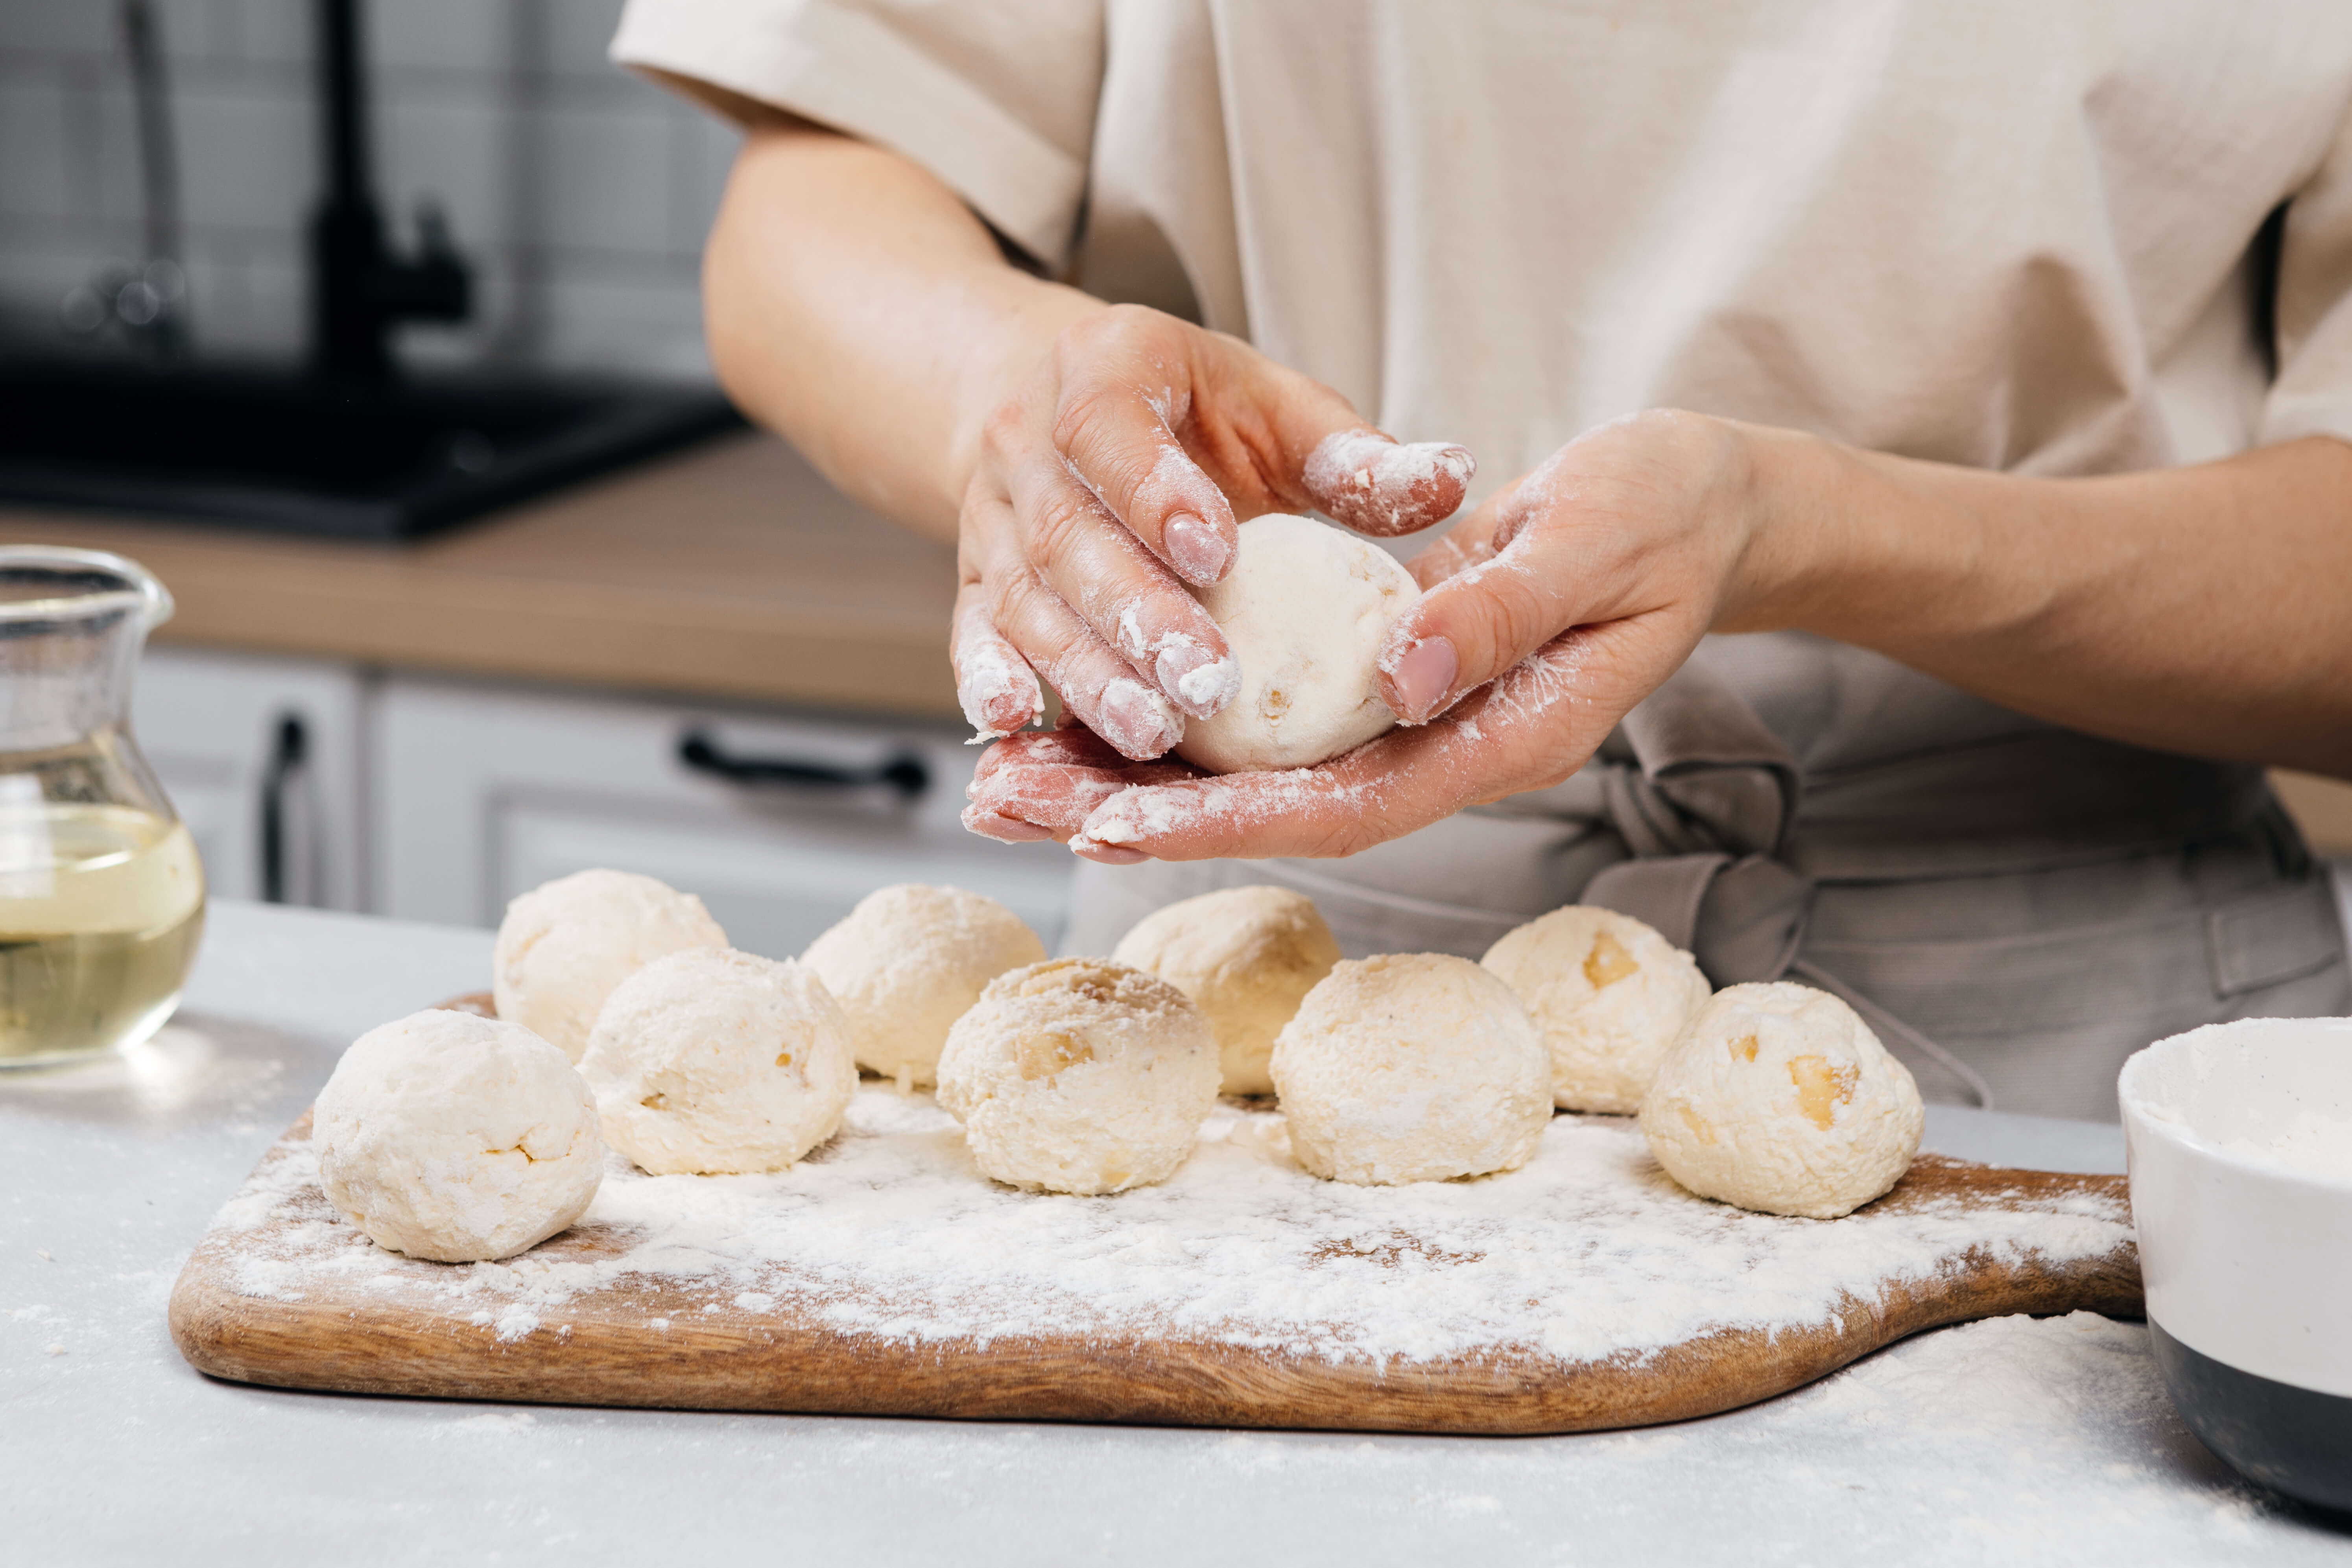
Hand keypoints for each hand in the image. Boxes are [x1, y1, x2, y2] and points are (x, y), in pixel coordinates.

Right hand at [948, 304, 1472, 760]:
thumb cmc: (1190, 415)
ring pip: (1027, 601)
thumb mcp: (1272, 408)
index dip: (1156, 492)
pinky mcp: (973, 583)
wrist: (1050, 405)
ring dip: (1085, 671)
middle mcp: (1026, 443)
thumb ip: (1351, 456)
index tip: (1217, 555)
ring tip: (1150, 732)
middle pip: (1070, 536)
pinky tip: (1017, 728)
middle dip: (1136, 615)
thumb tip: (1451, 479)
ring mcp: (991, 519)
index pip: (1112, 428)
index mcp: (1101, 369)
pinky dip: (989, 682)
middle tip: (1205, 684)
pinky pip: (972, 635)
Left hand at [967, 410, 1776, 859]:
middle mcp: (1438, 747)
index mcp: (1497, 737)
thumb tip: (1402, 676)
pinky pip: (1266, 712)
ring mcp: (1406, 718)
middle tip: (1005, 800)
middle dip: (1136, 811)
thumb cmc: (1662, 516)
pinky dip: (1177, 714)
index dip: (1229, 821)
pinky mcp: (1377, 674)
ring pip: (1252, 769)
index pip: (1346, 803)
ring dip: (1128, 772)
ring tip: (1004, 768)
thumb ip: (1503, 613)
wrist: (1695, 502)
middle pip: (1271, 808)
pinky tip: (1088, 707)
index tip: (1119, 822)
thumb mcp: (1596, 545)